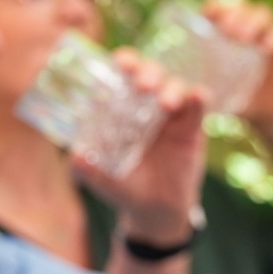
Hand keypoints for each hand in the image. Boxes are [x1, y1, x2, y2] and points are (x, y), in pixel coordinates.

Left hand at [73, 49, 207, 244]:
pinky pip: (198, 108)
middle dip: (146, 71)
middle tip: (142, 85)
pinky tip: (196, 97)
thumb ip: (84, 167)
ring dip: (171, 87)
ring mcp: (171, 116)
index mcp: (122, 108)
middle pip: (150, 72)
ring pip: (175, 86)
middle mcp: (146, 105)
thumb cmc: (121, 185)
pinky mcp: (192, 129)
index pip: (123, 74)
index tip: (119, 65)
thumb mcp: (98, 177)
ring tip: (165, 103)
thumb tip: (74, 155)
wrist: (152, 210)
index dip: (123, 62)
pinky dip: (197, 98)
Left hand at [201, 0, 272, 130]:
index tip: (208, 14)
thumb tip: (169, 95)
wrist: (261, 112)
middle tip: (227, 31)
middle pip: (241, 6)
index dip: (214, 6)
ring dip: (252, 21)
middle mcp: (246, 27)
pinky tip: (266, 48)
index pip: (219, 8)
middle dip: (233, 13)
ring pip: (262, 13)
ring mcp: (267, 33)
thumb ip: (194, 85)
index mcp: (223, 32)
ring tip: (243, 39)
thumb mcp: (209, 88)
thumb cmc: (229, 97)